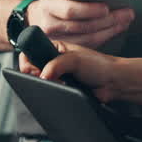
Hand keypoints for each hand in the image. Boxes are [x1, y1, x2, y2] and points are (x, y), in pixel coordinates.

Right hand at [19, 41, 141, 105]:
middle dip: (35, 75)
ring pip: (40, 82)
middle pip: (32, 69)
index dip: (28, 61)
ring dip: (45, 85)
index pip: (32, 51)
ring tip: (57, 84)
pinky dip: (51, 93)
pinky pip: (49, 92)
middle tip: (44, 77)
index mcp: (56, 48)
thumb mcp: (75, 60)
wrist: (113, 83)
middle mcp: (54, 61)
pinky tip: (60, 91)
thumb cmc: (100, 66)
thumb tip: (41, 76)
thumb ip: (55, 65)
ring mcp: (57, 75)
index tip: (32, 69)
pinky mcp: (61, 89)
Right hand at [27, 0, 133, 48]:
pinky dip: (104, 37)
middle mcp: (50, 25)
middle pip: (82, 26)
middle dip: (108, 21)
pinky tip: (116, 30)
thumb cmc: (56, 2)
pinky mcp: (64, 49)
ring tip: (125, 21)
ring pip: (87, 38)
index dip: (90, 10)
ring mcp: (56, 40)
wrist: (38, 18)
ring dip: (110, 30)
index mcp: (49, 6)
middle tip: (126, 14)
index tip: (107, 8)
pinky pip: (87, 45)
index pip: (70, 11)